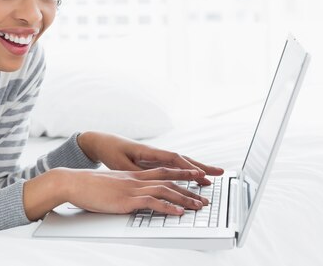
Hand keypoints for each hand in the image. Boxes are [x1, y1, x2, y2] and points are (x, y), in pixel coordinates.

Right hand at [63, 167, 209, 214]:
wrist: (73, 182)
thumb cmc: (88, 186)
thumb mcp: (110, 185)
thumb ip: (123, 188)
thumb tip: (130, 196)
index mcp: (132, 175)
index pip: (162, 171)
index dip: (180, 173)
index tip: (195, 175)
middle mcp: (135, 179)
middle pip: (169, 179)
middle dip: (190, 186)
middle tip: (205, 194)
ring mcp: (132, 188)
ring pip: (165, 190)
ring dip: (185, 198)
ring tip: (199, 205)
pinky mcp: (126, 200)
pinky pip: (152, 202)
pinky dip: (168, 208)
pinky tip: (178, 213)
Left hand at [77, 131, 223, 185]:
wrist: (102, 142)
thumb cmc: (111, 152)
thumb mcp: (121, 164)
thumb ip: (137, 173)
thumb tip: (151, 181)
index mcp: (149, 151)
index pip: (174, 159)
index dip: (188, 167)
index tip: (202, 174)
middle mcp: (156, 153)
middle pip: (183, 160)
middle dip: (201, 167)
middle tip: (220, 173)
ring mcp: (156, 157)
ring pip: (180, 163)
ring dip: (196, 169)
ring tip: (211, 178)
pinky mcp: (153, 161)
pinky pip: (174, 167)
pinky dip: (185, 171)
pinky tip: (193, 177)